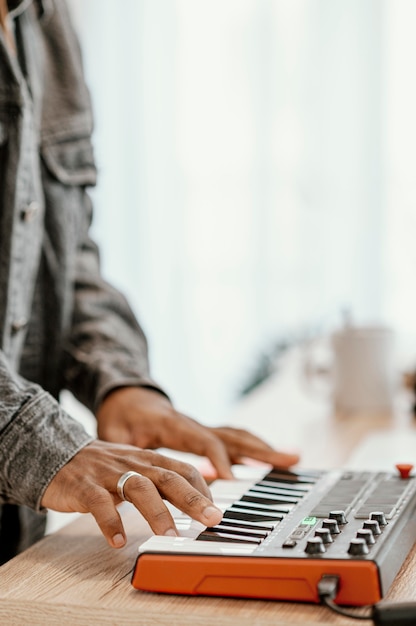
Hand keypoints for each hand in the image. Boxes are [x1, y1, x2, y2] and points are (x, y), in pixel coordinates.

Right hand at [41, 440, 222, 547]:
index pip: (183, 469)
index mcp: (148, 459)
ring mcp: (109, 473)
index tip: (217, 511)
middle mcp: (133, 463)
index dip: (202, 488)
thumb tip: (193, 500)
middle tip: (211, 519)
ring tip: (170, 537)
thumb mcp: (135, 467)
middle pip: (168, 477)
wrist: (57, 453)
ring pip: (138, 488)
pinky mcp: (84, 487)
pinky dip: (110, 522)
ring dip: (157, 513)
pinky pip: (99, 504)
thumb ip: (160, 481)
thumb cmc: (102, 466)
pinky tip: (118, 541)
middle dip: (192, 498)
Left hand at [96, 387, 299, 478]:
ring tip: (293, 459)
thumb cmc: (120, 416)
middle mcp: (194, 424)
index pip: (203, 440)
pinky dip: (255, 450)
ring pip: (238, 437)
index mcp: (174, 424)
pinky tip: (272, 460)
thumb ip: (122, 454)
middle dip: (261, 450)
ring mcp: (202, 429)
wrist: (127, 397)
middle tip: (289, 461)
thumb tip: (130, 478)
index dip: (218, 458)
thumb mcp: (113, 434)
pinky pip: (234, 441)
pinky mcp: (204, 435)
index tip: (230, 478)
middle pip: (233, 436)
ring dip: (265, 449)